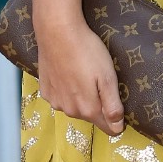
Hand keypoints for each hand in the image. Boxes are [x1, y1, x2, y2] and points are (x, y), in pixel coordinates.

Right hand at [36, 18, 124, 136]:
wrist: (57, 32)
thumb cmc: (87, 52)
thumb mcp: (107, 77)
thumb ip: (113, 106)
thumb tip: (118, 128)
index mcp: (88, 110)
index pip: (108, 127)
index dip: (117, 118)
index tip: (117, 99)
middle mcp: (70, 111)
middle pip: (91, 116)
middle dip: (98, 104)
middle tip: (99, 79)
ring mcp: (55, 101)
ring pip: (75, 107)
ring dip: (81, 97)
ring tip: (83, 74)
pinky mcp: (45, 91)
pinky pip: (61, 98)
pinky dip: (66, 90)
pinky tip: (68, 74)